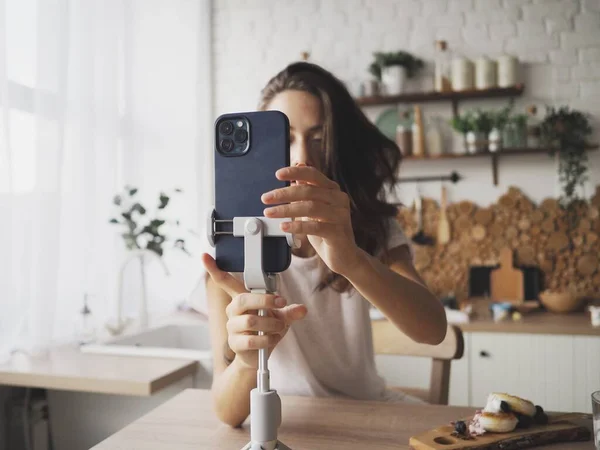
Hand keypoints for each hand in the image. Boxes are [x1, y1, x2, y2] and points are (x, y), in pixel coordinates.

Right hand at [202, 254, 306, 369]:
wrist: (260, 355)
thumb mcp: (281, 317)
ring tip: (279, 327)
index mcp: (241, 298)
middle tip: (280, 303)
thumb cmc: (267, 330)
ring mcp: (233, 327)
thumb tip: (302, 310)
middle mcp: (234, 310)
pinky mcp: (235, 343)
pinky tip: (271, 339)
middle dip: (265, 301)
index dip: (214, 269)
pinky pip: (251, 340)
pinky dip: (267, 340)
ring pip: (250, 321)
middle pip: (243, 300)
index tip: (204, 256)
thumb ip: (290, 311)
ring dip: (270, 324)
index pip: (225, 281)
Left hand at [261, 165, 362, 275]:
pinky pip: (315, 226)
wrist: (345, 256)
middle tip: (266, 198)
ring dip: (286, 209)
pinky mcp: (338, 232)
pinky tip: (284, 226)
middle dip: (284, 194)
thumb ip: (306, 195)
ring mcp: (340, 215)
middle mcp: (339, 199)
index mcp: (332, 190)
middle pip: (308, 191)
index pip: (313, 175)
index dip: (295, 172)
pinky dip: (297, 226)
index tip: (278, 174)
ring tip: (270, 212)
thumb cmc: (327, 232)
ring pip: (310, 207)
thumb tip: (294, 180)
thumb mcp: (314, 210)